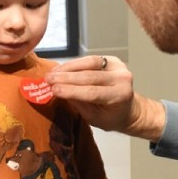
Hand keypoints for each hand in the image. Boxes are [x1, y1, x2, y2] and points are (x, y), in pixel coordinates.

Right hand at [45, 56, 165, 141]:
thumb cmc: (111, 117)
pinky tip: (61, 68)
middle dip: (65, 77)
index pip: (91, 92)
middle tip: (47, 79)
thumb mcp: (94, 118)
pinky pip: (90, 60)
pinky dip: (74, 64)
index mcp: (120, 95)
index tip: (52, 89)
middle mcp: (122, 78)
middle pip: (89, 75)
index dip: (70, 90)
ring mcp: (119, 66)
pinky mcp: (113, 59)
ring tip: (51, 72)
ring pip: (89, 63)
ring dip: (68, 67)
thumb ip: (78, 103)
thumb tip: (57, 91)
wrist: (130, 109)